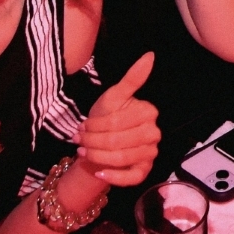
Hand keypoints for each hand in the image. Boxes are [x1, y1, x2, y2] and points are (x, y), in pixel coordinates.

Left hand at [75, 53, 159, 186]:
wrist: (101, 143)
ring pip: (121, 159)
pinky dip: (113, 177)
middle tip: (79, 139)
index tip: (82, 125)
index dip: (96, 125)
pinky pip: (131, 178)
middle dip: (94, 142)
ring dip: (97, 156)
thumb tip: (150, 55)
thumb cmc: (107, 116)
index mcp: (148, 112)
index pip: (117, 122)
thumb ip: (132, 78)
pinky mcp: (144, 172)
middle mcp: (154, 134)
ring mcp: (150, 154)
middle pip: (118, 141)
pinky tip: (99, 173)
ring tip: (83, 151)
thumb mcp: (114, 96)